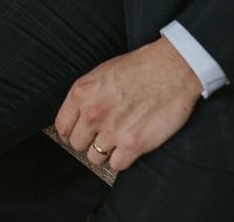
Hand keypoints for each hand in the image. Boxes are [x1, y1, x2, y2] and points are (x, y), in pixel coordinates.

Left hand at [54, 37, 202, 170]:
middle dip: (87, 142)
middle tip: (100, 137)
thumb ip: (86, 95)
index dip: (69, 132)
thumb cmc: (139, 67)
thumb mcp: (101, 72)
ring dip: (105, 152)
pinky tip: (130, 146)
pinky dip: (123, 159)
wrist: (171, 69)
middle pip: (77, 144)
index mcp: (81, 93)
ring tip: (117, 140)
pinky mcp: (134, 144)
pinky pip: (117, 165)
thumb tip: (78, 113)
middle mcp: (93, 113)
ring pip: (94, 157)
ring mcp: (113, 130)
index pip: (61, 126)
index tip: (77, 134)